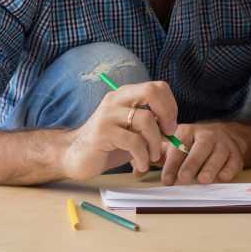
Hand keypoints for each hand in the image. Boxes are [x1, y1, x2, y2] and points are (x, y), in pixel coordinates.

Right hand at [61, 81, 178, 179]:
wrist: (75, 156)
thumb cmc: (108, 145)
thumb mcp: (133, 132)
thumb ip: (152, 127)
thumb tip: (175, 133)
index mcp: (125, 95)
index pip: (157, 86)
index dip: (170, 105)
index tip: (170, 125)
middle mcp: (116, 100)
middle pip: (151, 91)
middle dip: (167, 113)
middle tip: (168, 134)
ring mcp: (108, 115)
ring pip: (146, 120)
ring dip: (155, 143)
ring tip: (151, 157)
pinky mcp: (103, 133)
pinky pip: (134, 142)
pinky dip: (143, 156)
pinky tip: (140, 165)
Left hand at [160, 122, 245, 185]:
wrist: (224, 136)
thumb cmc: (194, 145)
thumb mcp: (177, 145)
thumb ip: (159, 157)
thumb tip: (139, 171)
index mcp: (188, 132)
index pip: (179, 147)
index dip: (172, 164)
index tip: (167, 180)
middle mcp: (207, 135)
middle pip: (200, 148)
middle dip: (191, 164)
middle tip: (184, 178)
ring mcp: (223, 144)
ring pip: (218, 155)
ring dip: (210, 168)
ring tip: (203, 180)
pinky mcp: (236, 155)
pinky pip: (233, 162)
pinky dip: (228, 170)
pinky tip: (221, 178)